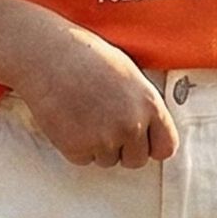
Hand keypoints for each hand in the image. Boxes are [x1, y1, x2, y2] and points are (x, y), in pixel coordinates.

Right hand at [11, 27, 177, 168]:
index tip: (142, 141)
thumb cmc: (87, 57)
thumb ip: (143, 104)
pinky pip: (84, 159)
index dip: (152, 145)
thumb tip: (148, 127)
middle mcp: (131, 125)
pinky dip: (77, 146)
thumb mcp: (129, 74)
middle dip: (123, 148)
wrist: (49, 57)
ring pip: (108, 160)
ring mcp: (105, 139)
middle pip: (136, 160)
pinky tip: (70, 120)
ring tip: (85, 114)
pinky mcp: (78, 148)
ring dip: (98, 146)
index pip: (166, 147)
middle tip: (105, 123)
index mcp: (149, 104)